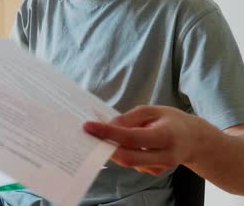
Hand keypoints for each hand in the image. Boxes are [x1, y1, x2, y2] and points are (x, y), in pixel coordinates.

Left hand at [83, 105, 218, 175]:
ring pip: (128, 161)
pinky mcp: (155, 172)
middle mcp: (165, 156)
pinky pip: (133, 163)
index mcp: (166, 136)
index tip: (88, 126)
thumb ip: (129, 118)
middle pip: (127, 157)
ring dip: (113, 149)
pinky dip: (123, 153)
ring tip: (105, 135)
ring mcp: (161, 167)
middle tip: (89, 136)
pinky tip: (122, 144)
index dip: (108, 133)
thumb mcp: (153, 111)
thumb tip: (109, 127)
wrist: (195, 140)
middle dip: (106, 147)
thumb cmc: (172, 121)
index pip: (131, 137)